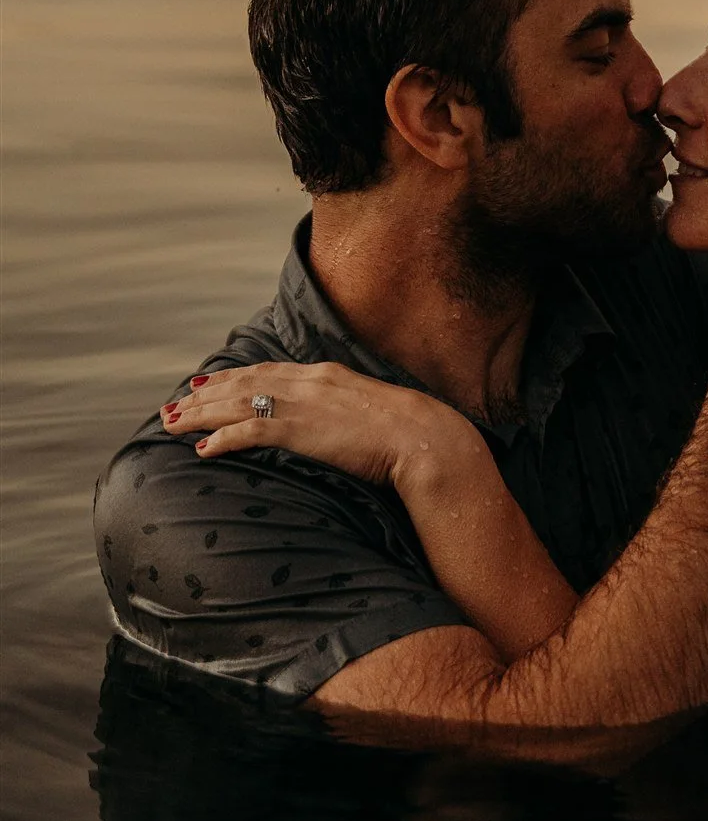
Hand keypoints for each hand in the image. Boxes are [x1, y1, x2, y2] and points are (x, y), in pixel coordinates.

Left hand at [158, 362, 485, 491]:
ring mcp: (303, 403)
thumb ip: (341, 407)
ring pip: (237, 403)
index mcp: (324, 374)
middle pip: (243, 383)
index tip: (205, 383)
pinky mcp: (301, 429)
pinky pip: (250, 430)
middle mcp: (308, 381)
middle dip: (204, 395)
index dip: (231, 378)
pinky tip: (202, 449)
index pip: (266, 371)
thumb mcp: (367, 408)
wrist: (423, 436)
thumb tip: (328, 419)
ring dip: (200, 414)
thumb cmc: (405, 431)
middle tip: (173, 405)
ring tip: (171, 423)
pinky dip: (222, 438)